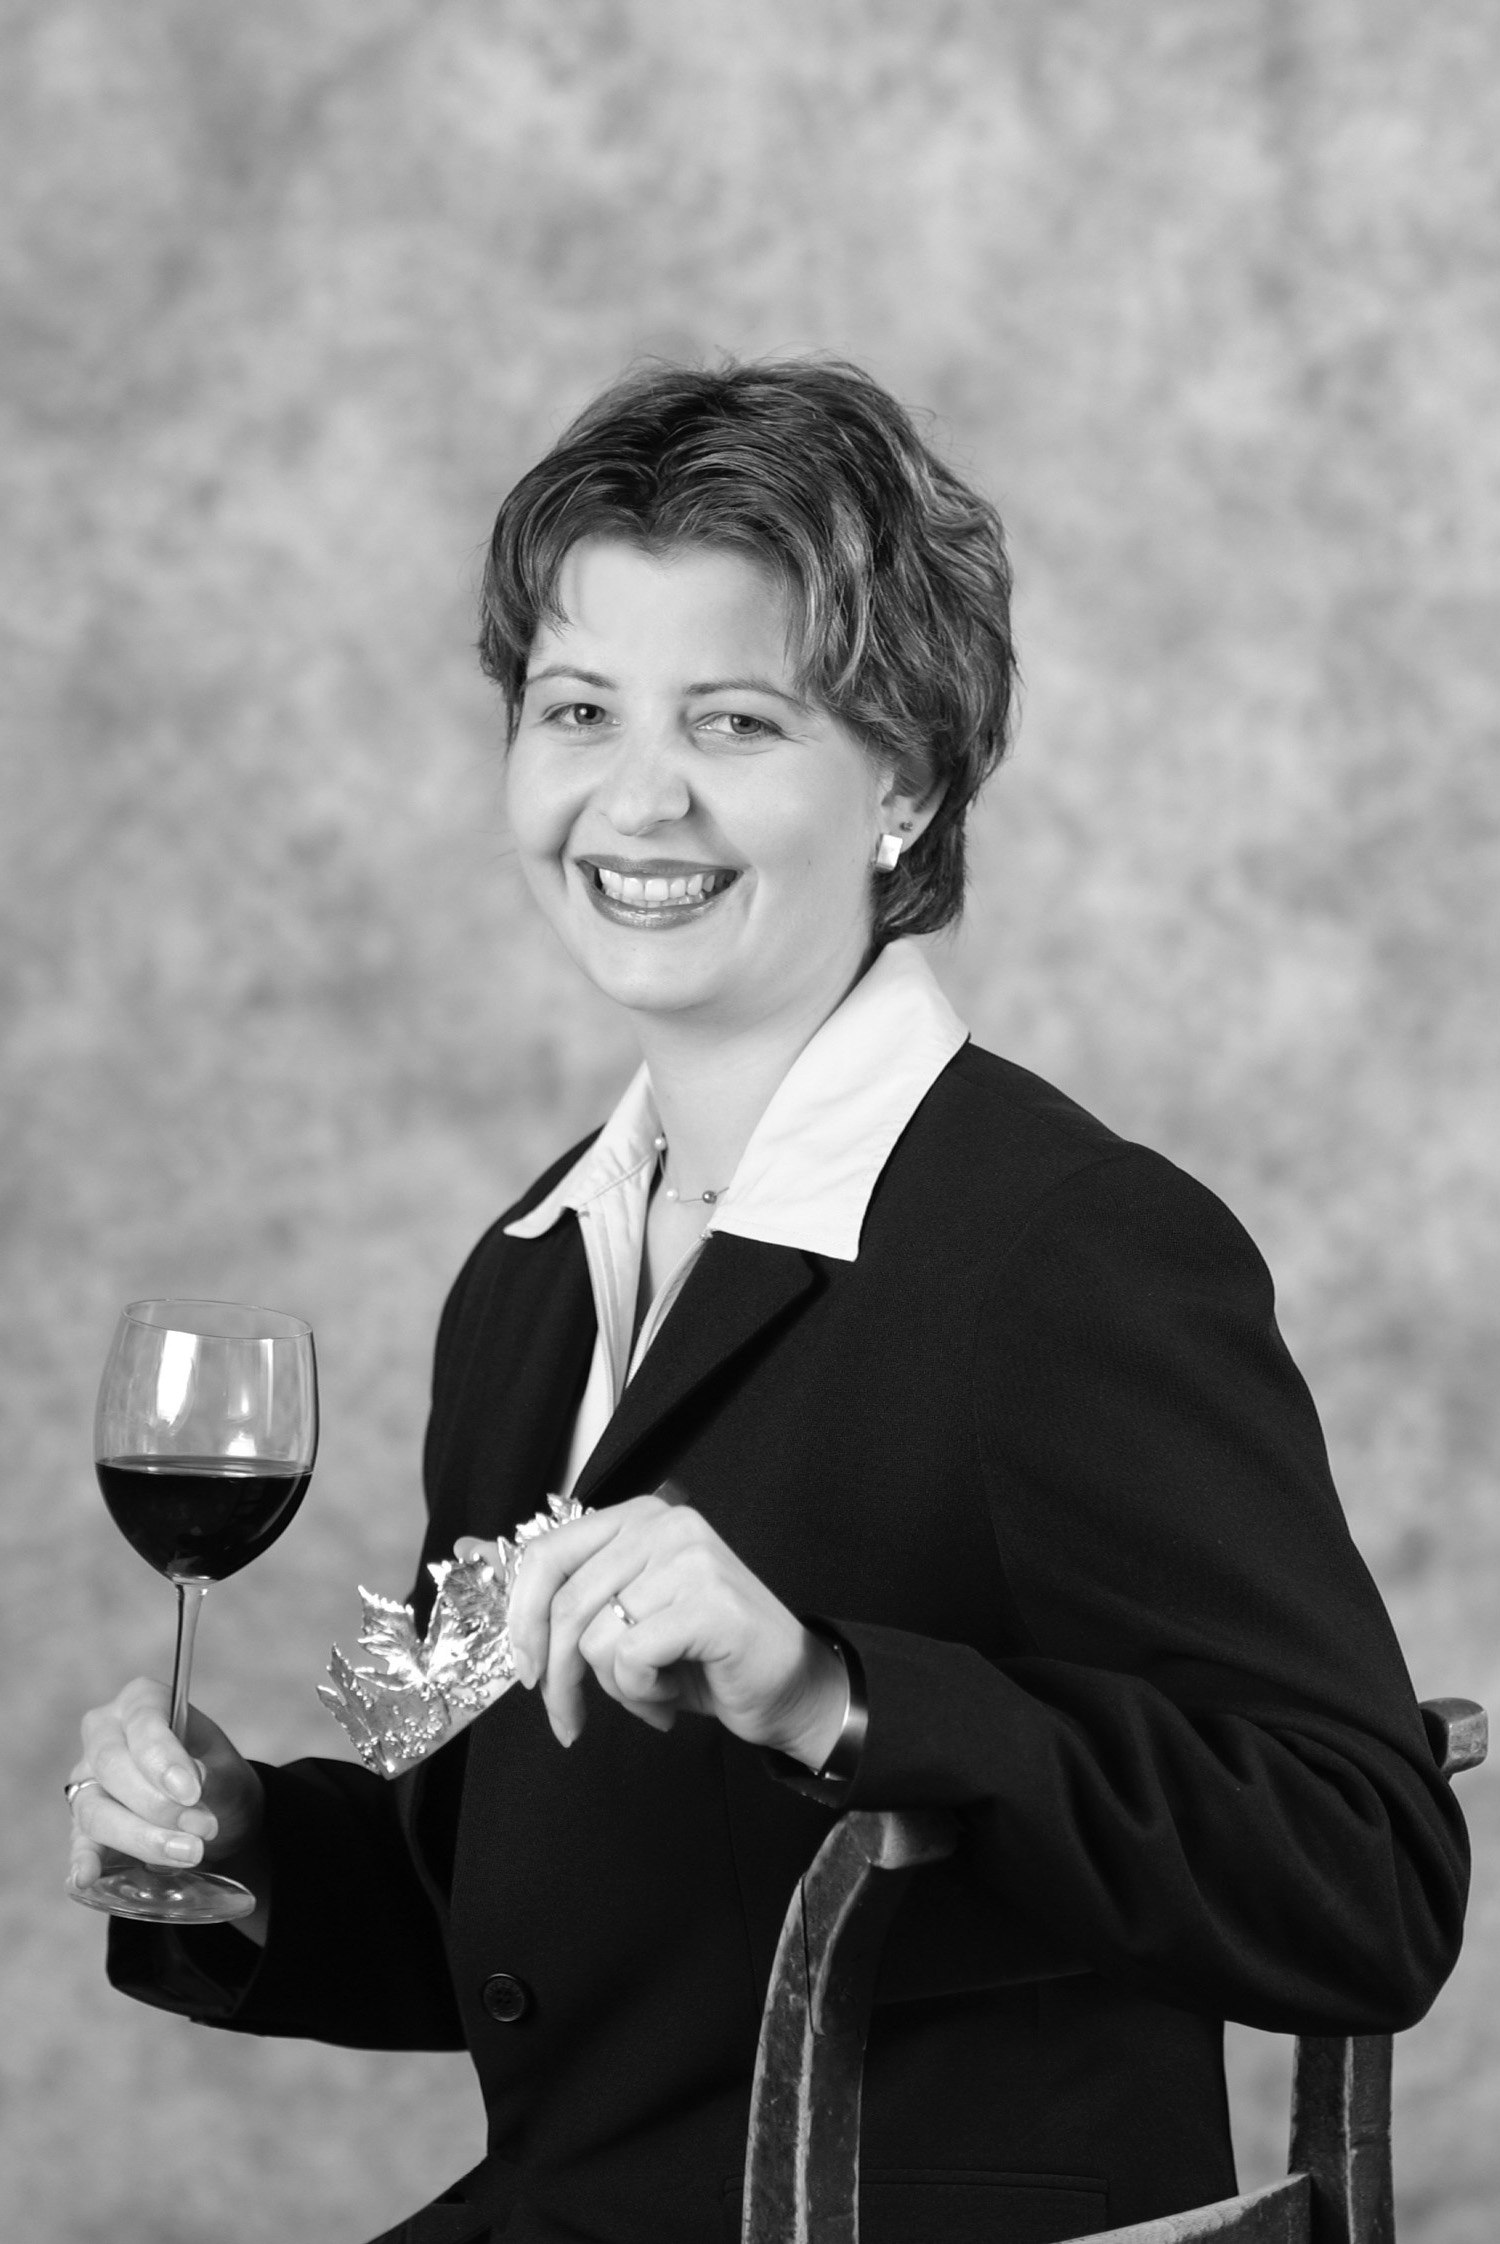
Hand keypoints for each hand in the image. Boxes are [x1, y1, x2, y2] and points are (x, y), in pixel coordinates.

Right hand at [66, 1677, 266, 1922]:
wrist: (216, 1813)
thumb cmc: (218, 1778)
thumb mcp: (230, 1772)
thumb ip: (215, 1776)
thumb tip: (195, 1781)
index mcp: (143, 1702)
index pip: (144, 1723)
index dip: (163, 1758)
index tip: (191, 1792)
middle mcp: (105, 1734)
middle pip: (112, 1766)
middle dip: (158, 1804)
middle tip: (204, 1829)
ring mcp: (87, 1779)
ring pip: (96, 1808)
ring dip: (141, 1836)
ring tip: (189, 1853)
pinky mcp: (83, 1823)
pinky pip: (78, 1841)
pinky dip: (82, 1860)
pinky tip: (86, 1877)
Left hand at [464, 1492, 846, 1764]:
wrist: (791, 1688)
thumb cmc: (702, 1657)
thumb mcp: (625, 1616)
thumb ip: (565, 1589)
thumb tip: (463, 1550)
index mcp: (640, 1517)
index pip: (547, 1553)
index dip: (521, 1619)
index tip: (527, 1672)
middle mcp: (664, 1523)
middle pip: (565, 1604)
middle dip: (557, 1677)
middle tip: (569, 1721)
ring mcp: (690, 1558)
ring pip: (594, 1637)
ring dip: (615, 1689)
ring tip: (651, 1695)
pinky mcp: (708, 1602)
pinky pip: (631, 1658)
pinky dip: (642, 1695)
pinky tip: (673, 1698)